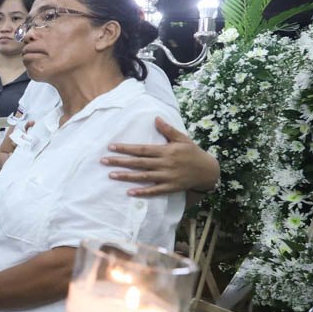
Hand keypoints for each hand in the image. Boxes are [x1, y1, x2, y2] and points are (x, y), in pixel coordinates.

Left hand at [102, 117, 219, 196]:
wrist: (208, 171)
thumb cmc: (193, 153)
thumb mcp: (183, 139)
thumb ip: (168, 130)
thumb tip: (156, 118)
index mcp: (166, 151)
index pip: (141, 149)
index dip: (126, 148)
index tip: (111, 147)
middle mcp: (165, 164)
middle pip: (138, 163)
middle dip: (120, 161)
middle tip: (103, 160)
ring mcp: (167, 177)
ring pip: (143, 177)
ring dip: (126, 176)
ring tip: (111, 175)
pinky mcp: (170, 187)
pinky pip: (154, 191)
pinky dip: (142, 192)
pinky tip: (129, 192)